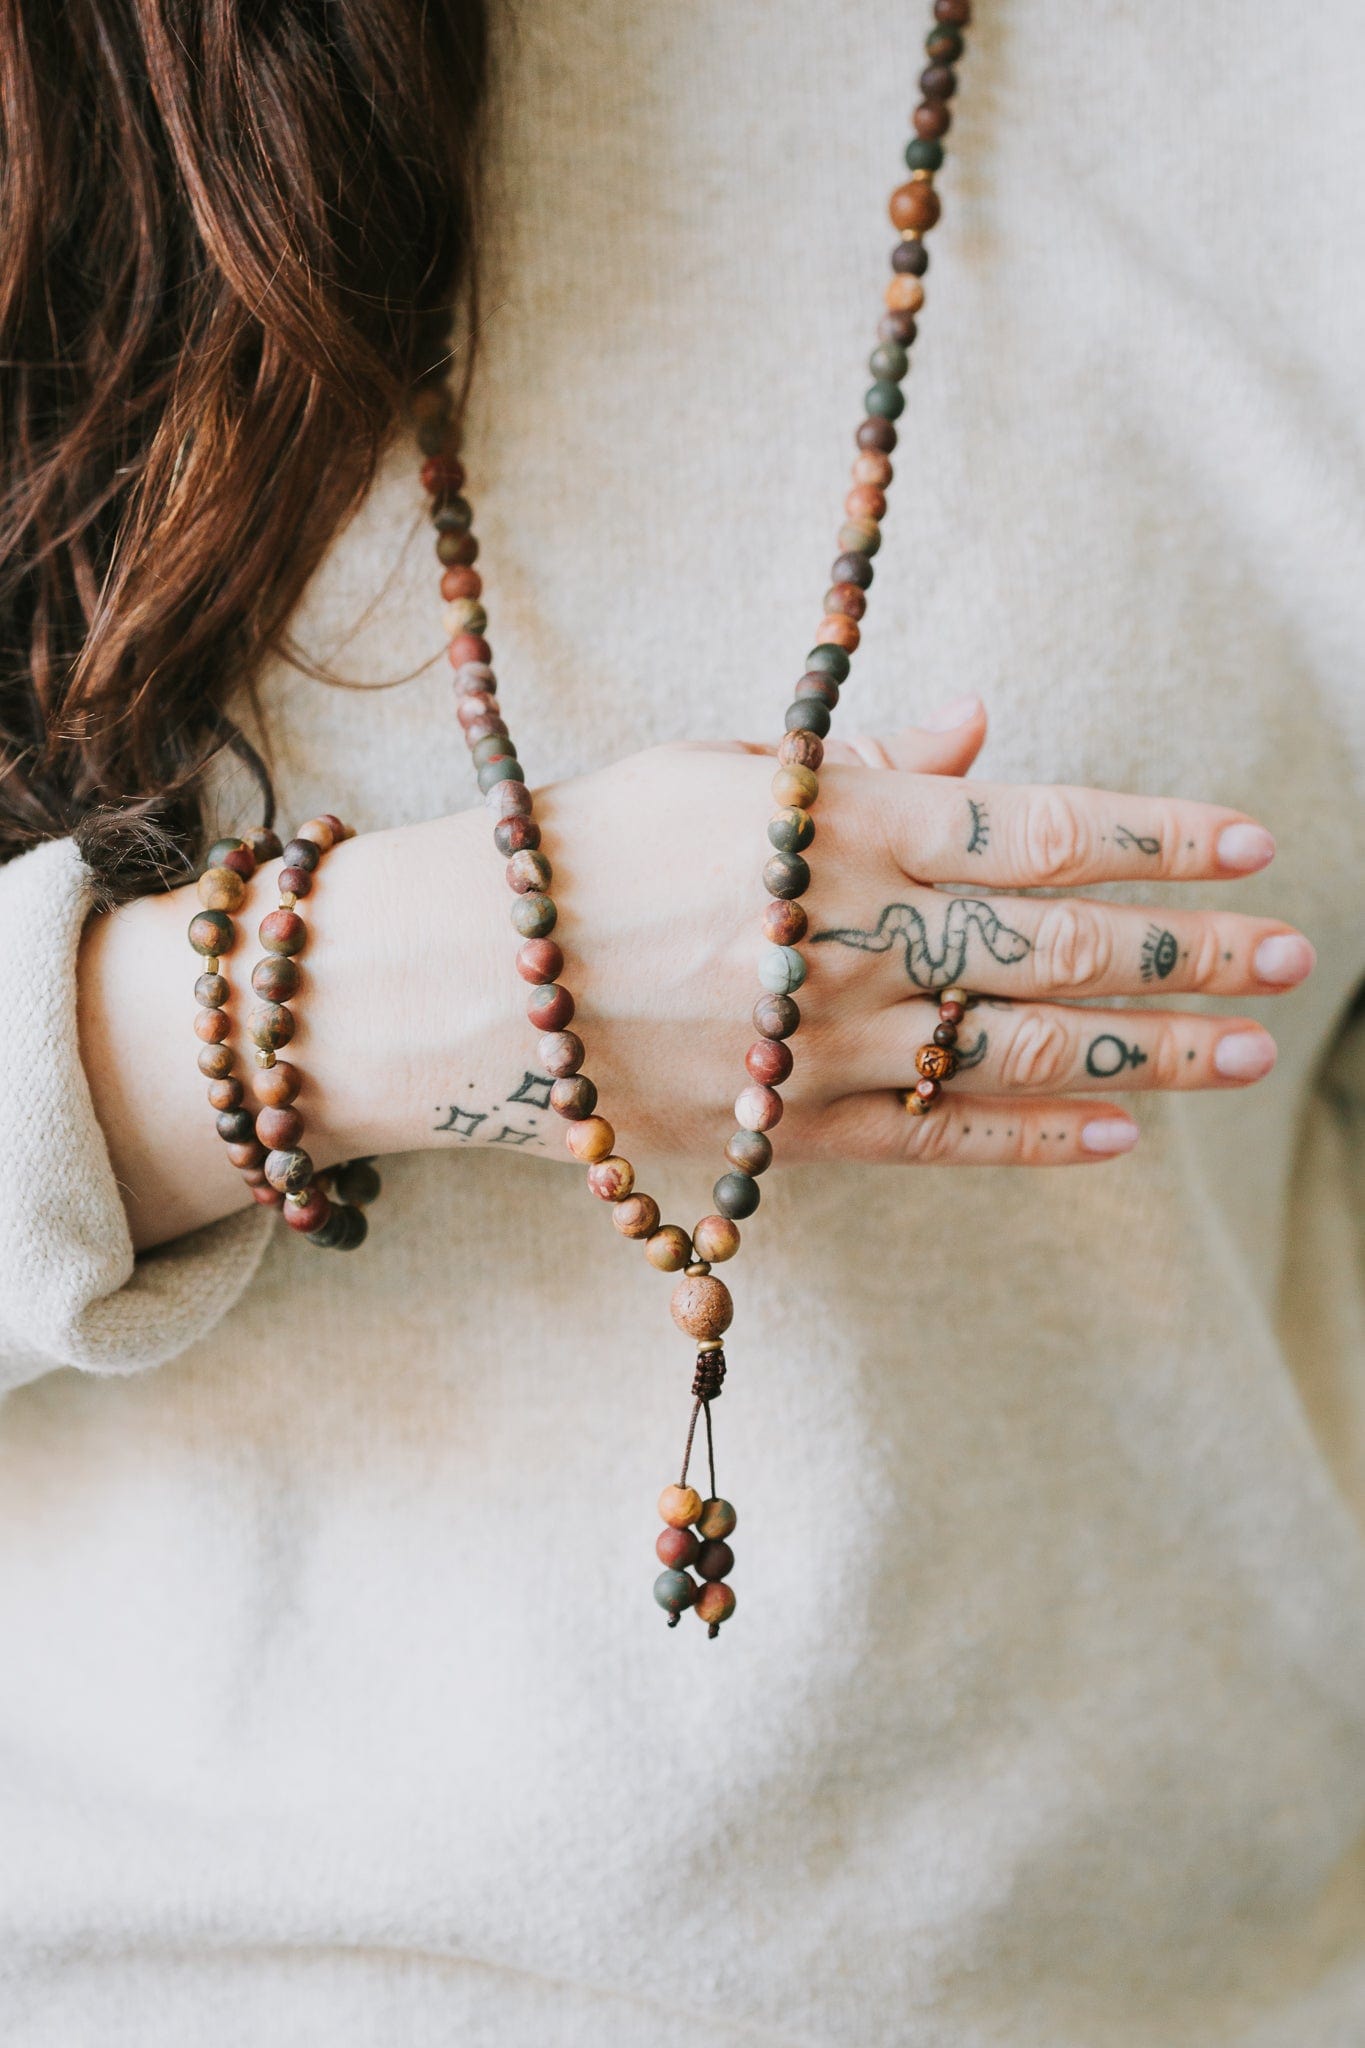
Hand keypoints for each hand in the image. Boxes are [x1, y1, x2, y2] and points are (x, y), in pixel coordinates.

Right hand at [85, 697, 1311, 1249]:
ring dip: (1145, 1055)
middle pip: (1055, 952)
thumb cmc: (574, 852)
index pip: (1038, 831)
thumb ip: (859, 763)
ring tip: (1242, 1051)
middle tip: (1290, 955)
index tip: (1251, 843)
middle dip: (1186, 954)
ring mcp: (819, 1054)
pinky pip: (936, 1143)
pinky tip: (1116, 1137)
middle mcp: (845, 944)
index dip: (1157, 840)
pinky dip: (1031, 1141)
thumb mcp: (712, 770)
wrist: (447, 988)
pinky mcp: (781, 1137)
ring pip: (1019, 1058)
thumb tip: (984, 732)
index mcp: (831, 829)